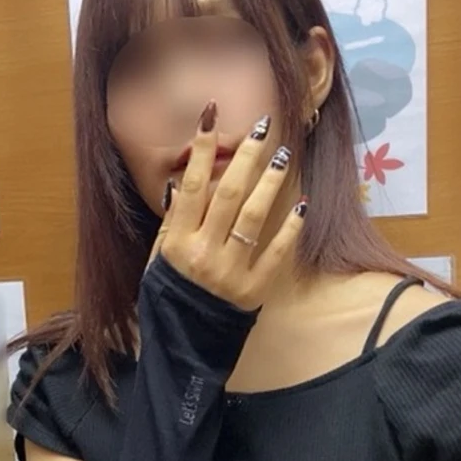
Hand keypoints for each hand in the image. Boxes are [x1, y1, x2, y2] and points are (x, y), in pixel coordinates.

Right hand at [150, 102, 305, 310]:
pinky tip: (301, 205)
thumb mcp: (158, 259)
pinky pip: (275, 253)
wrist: (183, 344)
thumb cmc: (168, 297)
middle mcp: (203, 254)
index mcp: (177, 243)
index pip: (192, 186)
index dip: (202, 148)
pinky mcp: (254, 289)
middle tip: (261, 127)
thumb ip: (171, 223)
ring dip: (270, 183)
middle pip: (228, 194)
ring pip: (253, 217)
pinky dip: (289, 229)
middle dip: (245, 156)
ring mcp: (230, 272)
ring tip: (281, 156)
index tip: (212, 115)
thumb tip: (182, 184)